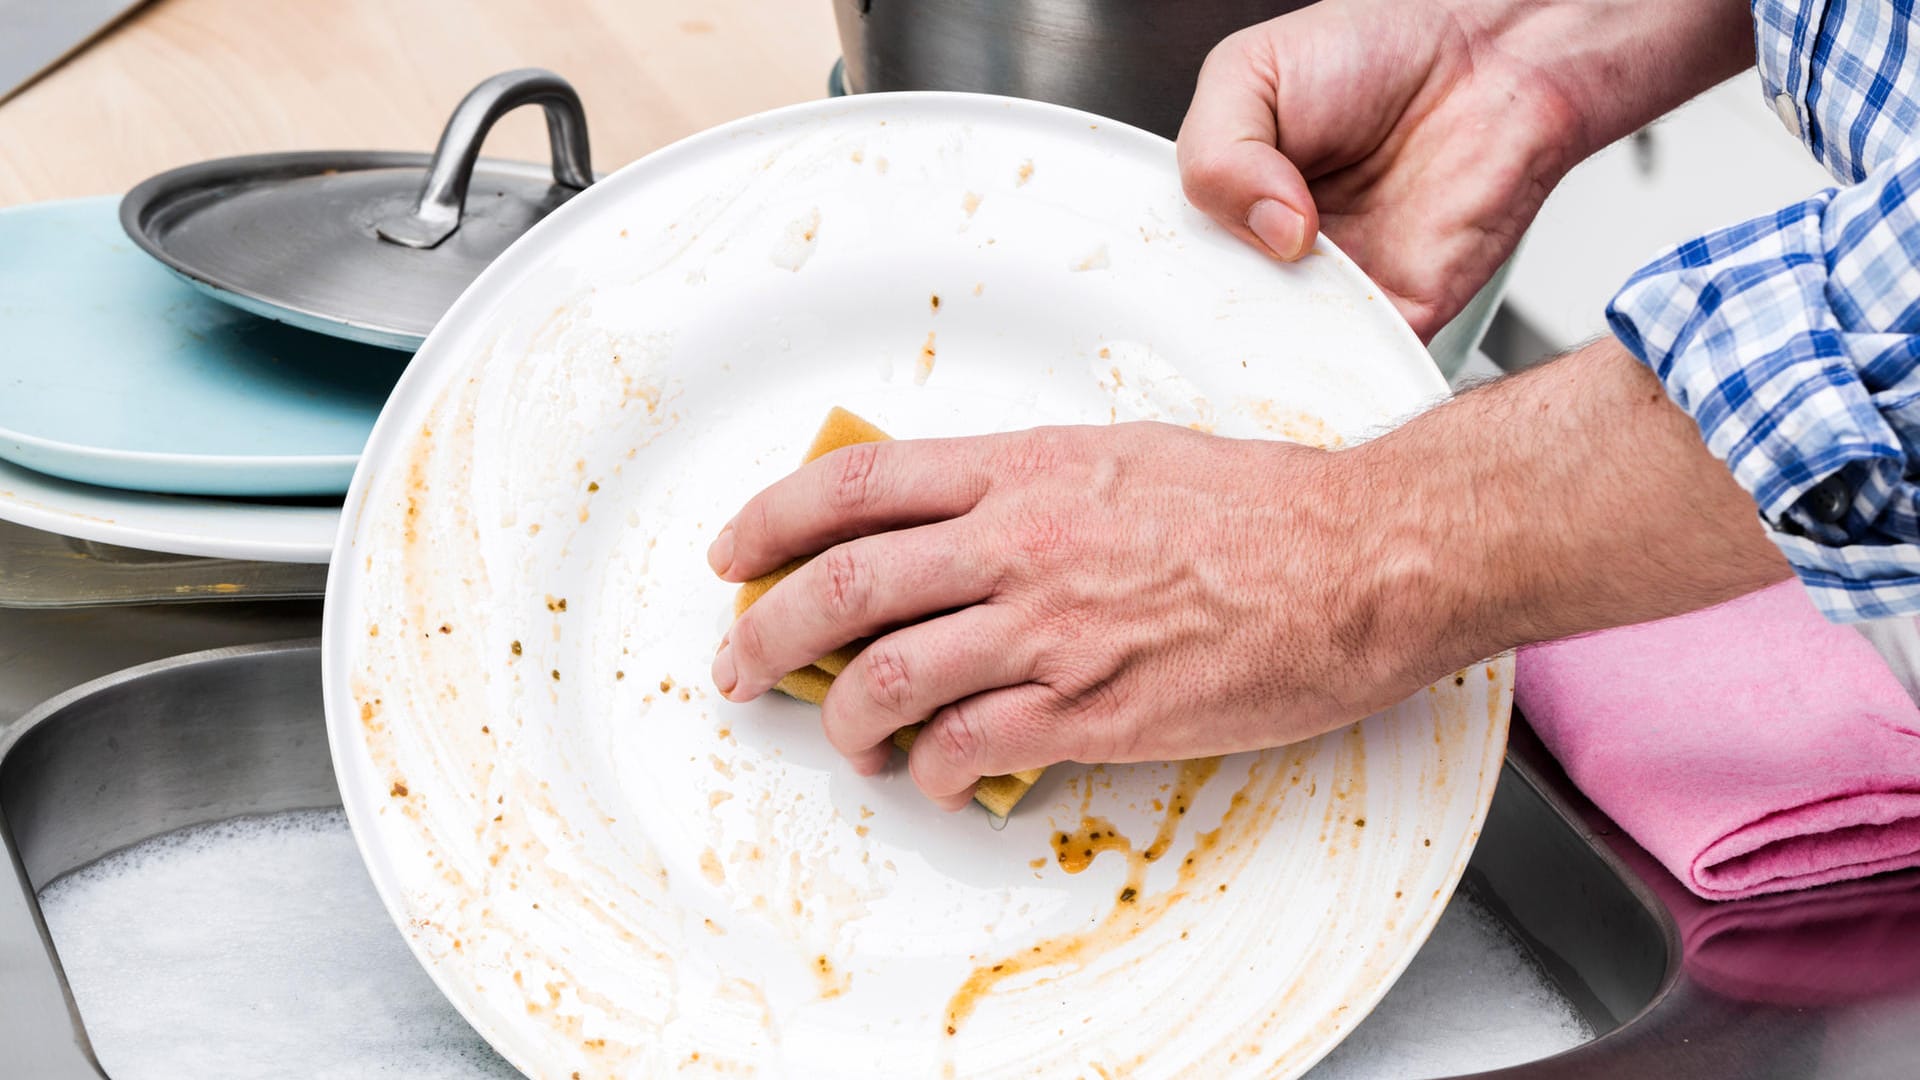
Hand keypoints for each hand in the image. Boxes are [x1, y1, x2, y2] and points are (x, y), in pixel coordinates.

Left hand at [707, 423, 1441, 809]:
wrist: (1360, 556)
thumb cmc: (1258, 507)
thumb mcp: (1121, 456)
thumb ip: (1027, 486)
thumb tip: (954, 525)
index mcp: (1022, 468)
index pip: (855, 484)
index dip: (771, 521)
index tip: (734, 553)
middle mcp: (1018, 541)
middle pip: (843, 586)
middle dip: (766, 633)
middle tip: (739, 664)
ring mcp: (1052, 627)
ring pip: (888, 677)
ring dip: (843, 720)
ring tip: (847, 739)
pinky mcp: (1094, 708)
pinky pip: (970, 747)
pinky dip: (932, 772)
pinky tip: (936, 777)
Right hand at [1176, 0, 1753, 337]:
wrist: (1492, 57)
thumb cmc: (1379, 48)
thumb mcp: (1252, 70)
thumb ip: (1218, 150)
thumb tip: (1263, 229)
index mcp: (1225, 202)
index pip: (1168, 268)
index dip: (1153, 285)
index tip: (1147, 287)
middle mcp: (1270, 256)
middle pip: (1215, 326)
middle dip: (1207, 325)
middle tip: (1218, 287)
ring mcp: (1331, 291)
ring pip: (1278, 357)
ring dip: (1269, 347)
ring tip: (1280, 291)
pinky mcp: (1396, 317)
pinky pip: (1356, 366)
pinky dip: (1339, 366)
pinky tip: (1326, 328)